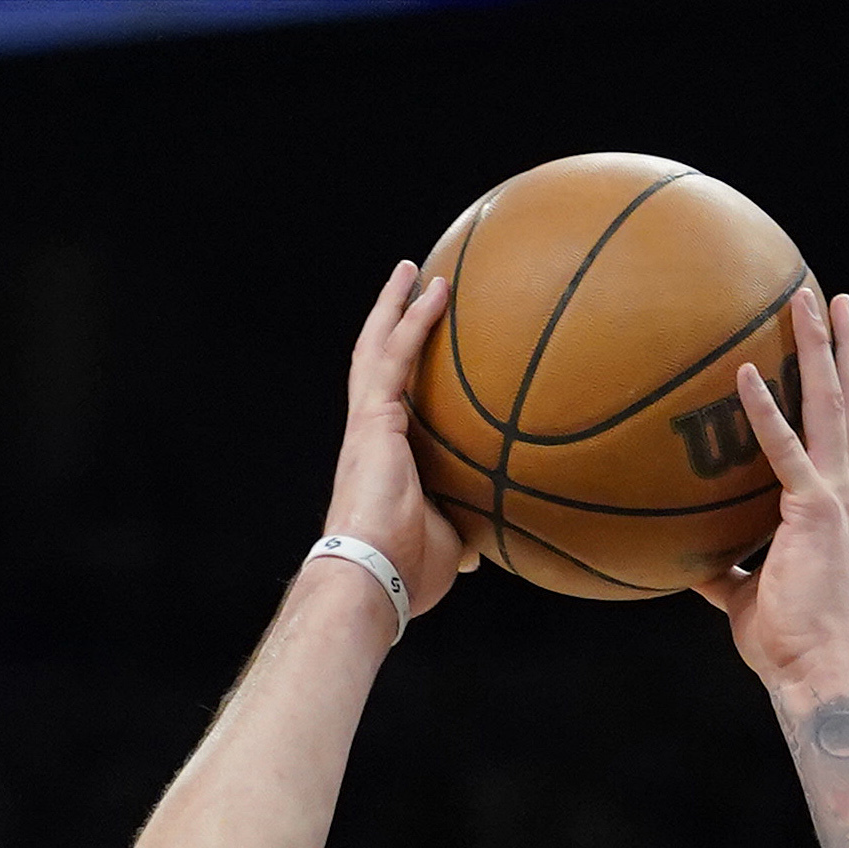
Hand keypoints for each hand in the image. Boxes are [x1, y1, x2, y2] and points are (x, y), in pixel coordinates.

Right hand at [323, 260, 470, 624]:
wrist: (375, 576)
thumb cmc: (407, 573)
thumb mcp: (447, 547)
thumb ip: (462, 533)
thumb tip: (480, 551)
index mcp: (384, 462)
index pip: (393, 406)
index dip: (403, 374)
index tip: (421, 351)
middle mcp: (370, 436)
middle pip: (375, 364)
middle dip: (389, 323)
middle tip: (407, 286)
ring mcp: (367, 425)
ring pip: (377, 349)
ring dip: (394, 306)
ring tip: (411, 270)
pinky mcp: (372, 419)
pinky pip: (395, 357)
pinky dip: (414, 320)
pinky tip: (437, 291)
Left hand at [693, 285, 848, 697]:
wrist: (808, 665)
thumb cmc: (781, 635)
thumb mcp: (743, 589)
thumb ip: (723, 563)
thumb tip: (685, 557)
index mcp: (832, 501)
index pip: (843, 427)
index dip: (843, 381)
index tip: (836, 340)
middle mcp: (842, 488)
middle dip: (843, 346)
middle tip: (833, 297)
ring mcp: (833, 495)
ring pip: (833, 406)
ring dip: (820, 350)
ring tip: (806, 301)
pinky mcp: (813, 511)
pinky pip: (785, 450)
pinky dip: (765, 410)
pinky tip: (746, 372)